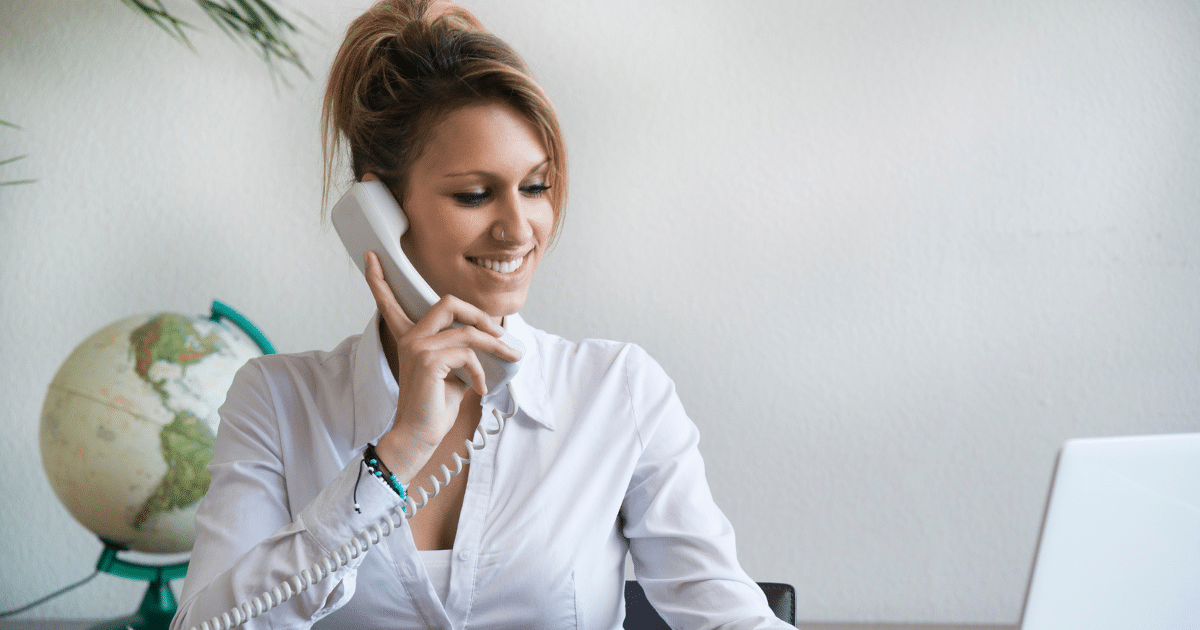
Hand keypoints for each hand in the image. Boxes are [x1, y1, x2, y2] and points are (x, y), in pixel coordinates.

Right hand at [362, 251, 520, 482]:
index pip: (390, 303)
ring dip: (494, 345)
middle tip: (498, 333)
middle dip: (478, 314)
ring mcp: (417, 347)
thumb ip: (462, 352)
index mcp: (410, 338)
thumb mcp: (452, 373)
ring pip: (467, 331)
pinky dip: (480, 370)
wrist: (419, 436)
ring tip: (509, 358)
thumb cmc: (435, 407)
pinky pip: (468, 353)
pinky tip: (479, 389)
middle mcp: (410, 338)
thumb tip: (495, 340)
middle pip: (447, 302)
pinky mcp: (428, 360)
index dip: (378, 279)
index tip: (370, 256)